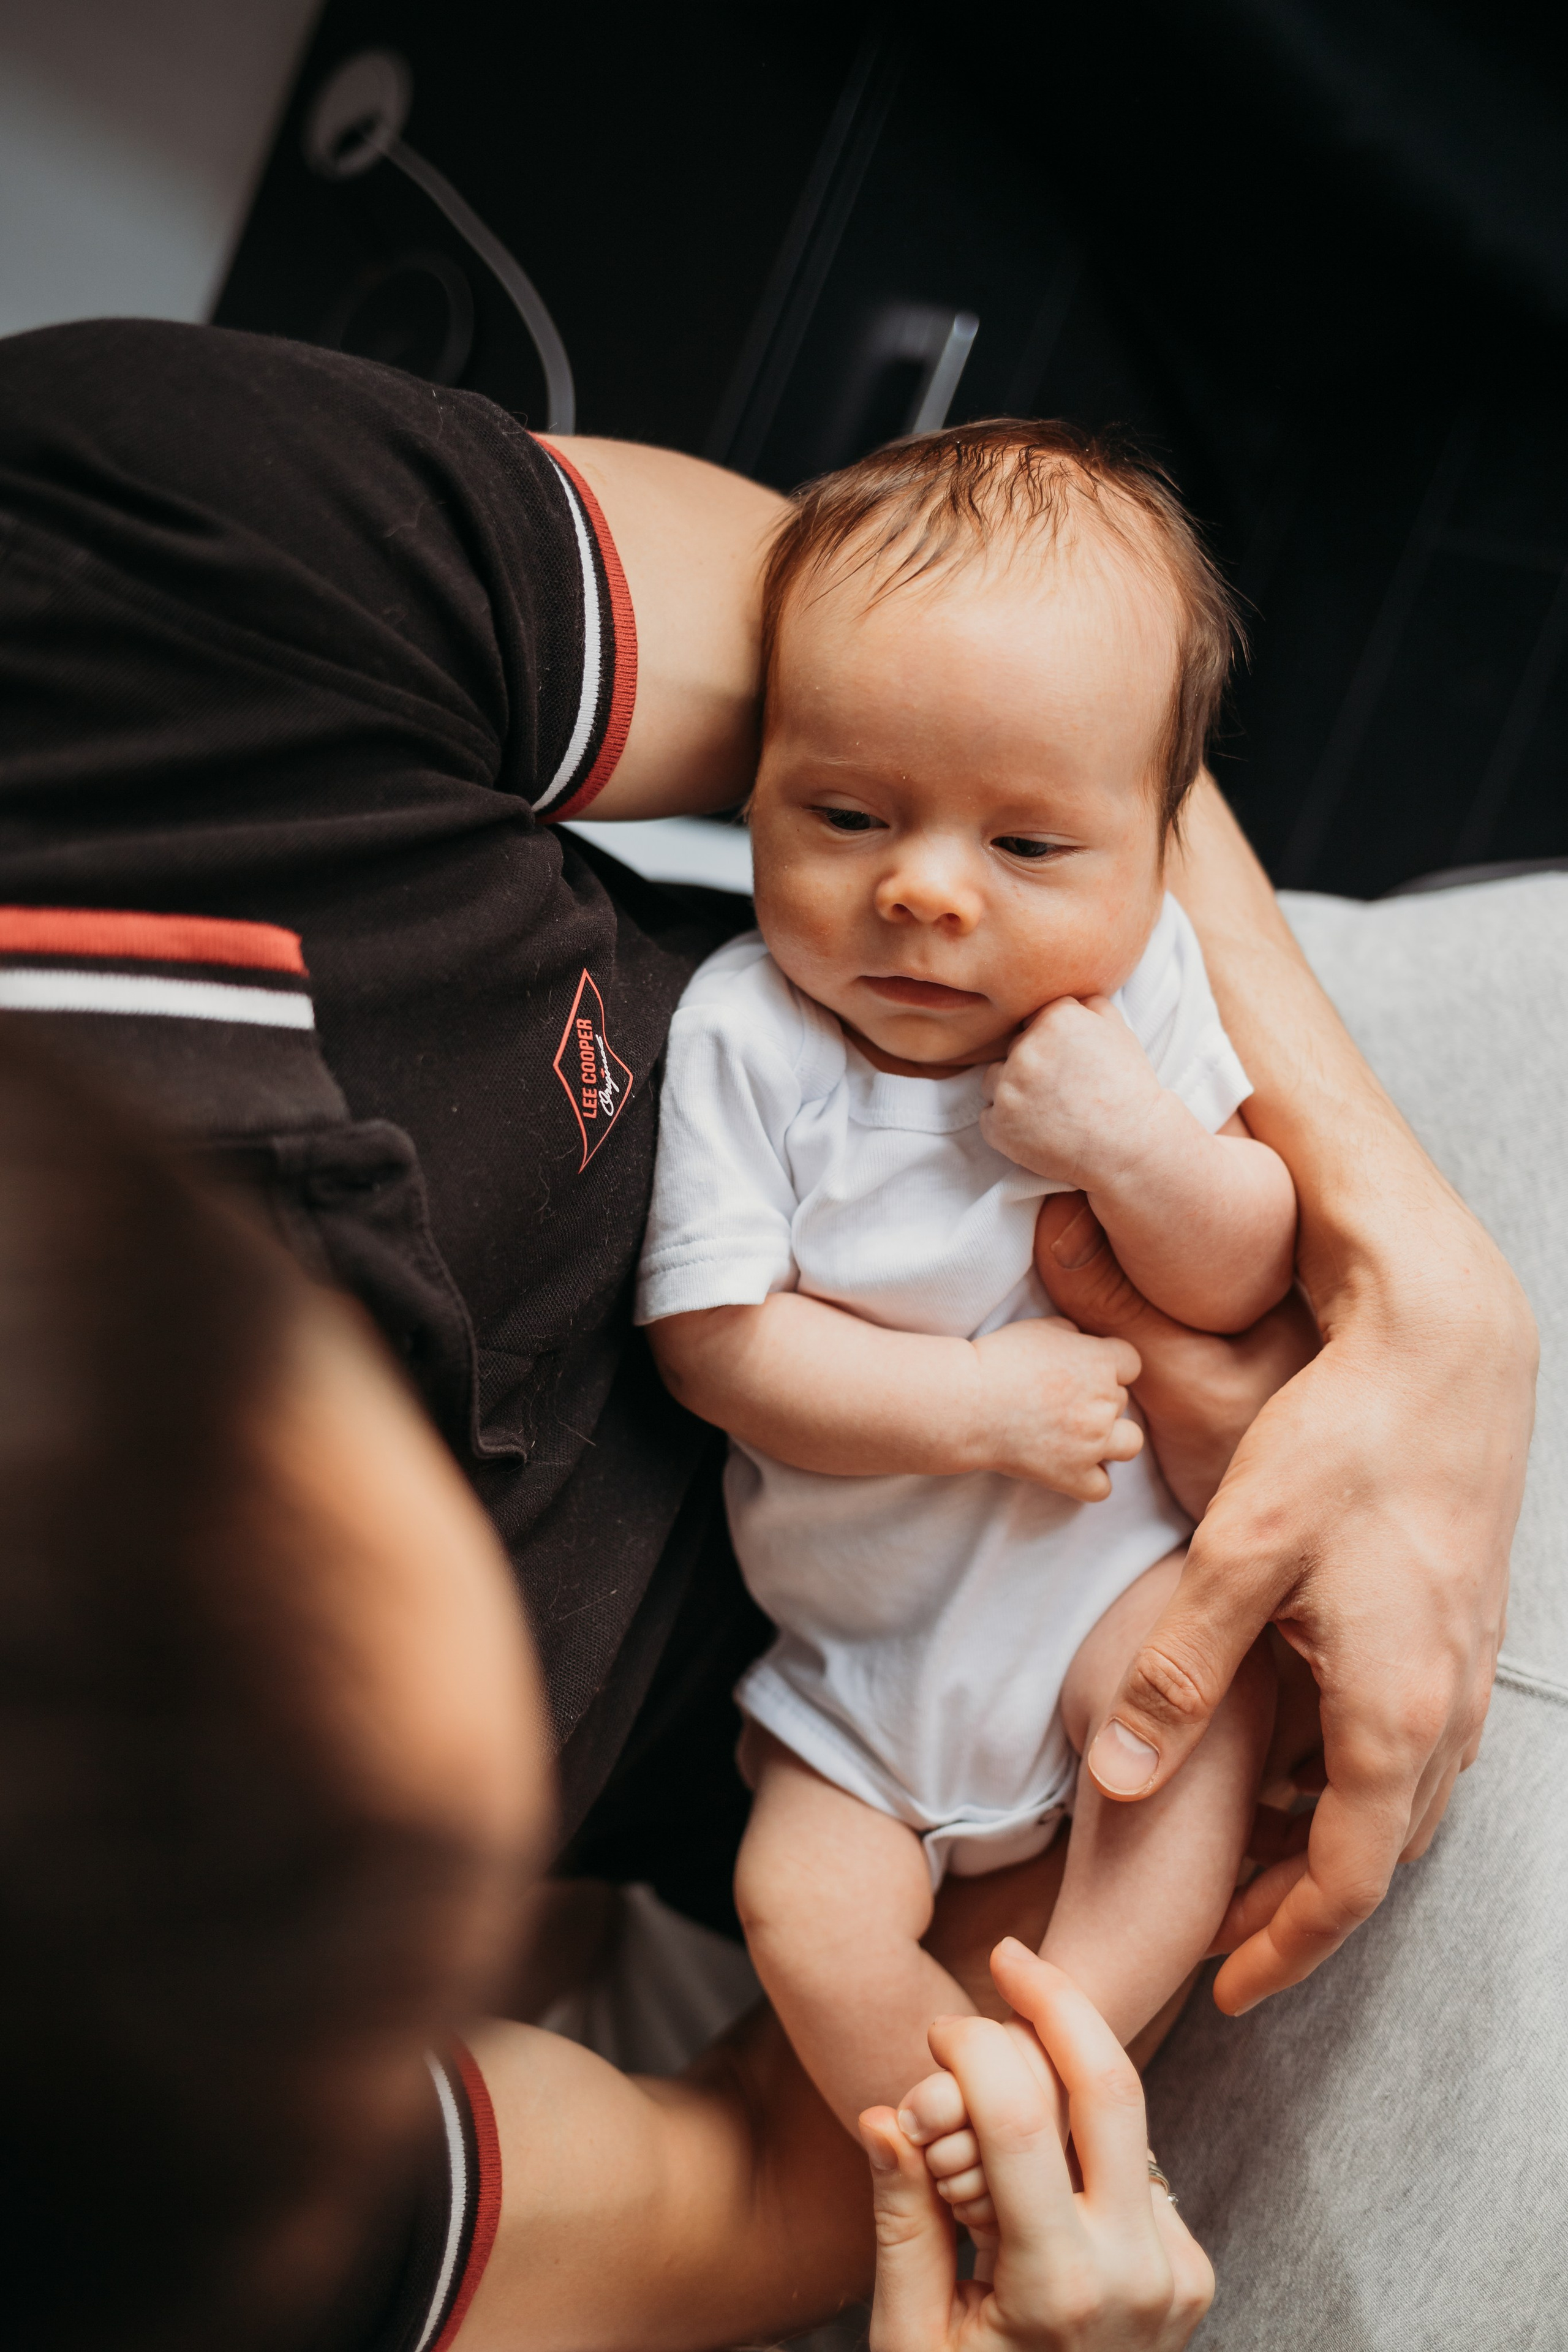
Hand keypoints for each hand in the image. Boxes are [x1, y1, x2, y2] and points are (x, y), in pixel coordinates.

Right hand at [860, 1940, 1211, 2351]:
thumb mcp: (912, 2341)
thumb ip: (904, 2221)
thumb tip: (886, 2113)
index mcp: (1061, 2291)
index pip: (1019, 2115)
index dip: (972, 2046)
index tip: (935, 2029)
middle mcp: (1140, 2274)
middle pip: (1111, 2083)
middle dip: (1057, 2003)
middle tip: (1009, 1959)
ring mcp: (1178, 2272)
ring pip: (1126, 2119)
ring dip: (1062, 2083)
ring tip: (991, 2111)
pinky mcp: (1192, 2270)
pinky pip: (1134, 2164)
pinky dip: (1082, 2140)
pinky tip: (1034, 2170)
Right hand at [971, 1317, 1142, 1501]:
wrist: (966, 1402)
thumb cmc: (998, 1359)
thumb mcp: (1039, 1328)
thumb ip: (1072, 1333)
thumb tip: (1082, 1341)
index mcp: (1100, 1361)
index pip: (1131, 1363)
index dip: (1110, 1365)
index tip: (1084, 1370)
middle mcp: (1104, 1402)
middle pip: (1122, 1401)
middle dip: (1099, 1399)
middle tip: (1062, 1400)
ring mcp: (1092, 1443)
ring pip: (1131, 1443)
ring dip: (1112, 1439)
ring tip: (1082, 1435)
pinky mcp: (1073, 1475)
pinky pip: (1103, 1487)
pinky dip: (1090, 1480)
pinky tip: (1071, 1467)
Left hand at [981, 998, 1166, 1194]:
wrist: (1130, 1147)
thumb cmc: (1128, 1088)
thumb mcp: (1119, 1031)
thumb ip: (1089, 1004)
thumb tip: (1069, 996)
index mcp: (1054, 1019)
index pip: (1035, 1018)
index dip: (1053, 1041)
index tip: (1069, 1060)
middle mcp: (1025, 1050)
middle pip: (1014, 1048)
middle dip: (1033, 1064)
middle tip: (1063, 1088)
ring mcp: (1008, 1090)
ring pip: (995, 1080)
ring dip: (1013, 1091)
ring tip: (1049, 1109)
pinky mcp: (998, 1126)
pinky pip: (990, 1117)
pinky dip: (1008, 1124)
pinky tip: (1038, 1129)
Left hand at [1040, 1192, 1531, 2007]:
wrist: (1444, 1350)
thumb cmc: (1342, 1442)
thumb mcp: (1239, 1556)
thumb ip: (1178, 1674)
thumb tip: (1121, 1781)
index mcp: (1394, 1710)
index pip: (1342, 1883)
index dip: (1281, 1948)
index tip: (1221, 1988)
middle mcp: (1446, 1707)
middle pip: (1377, 1858)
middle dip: (1298, 1910)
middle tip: (1219, 1936)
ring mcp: (1464, 1669)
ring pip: (1401, 1803)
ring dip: (1329, 1845)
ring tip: (1246, 1859)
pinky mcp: (1460, 1627)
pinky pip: (1414, 1743)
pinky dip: (1357, 1781)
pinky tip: (1298, 1756)